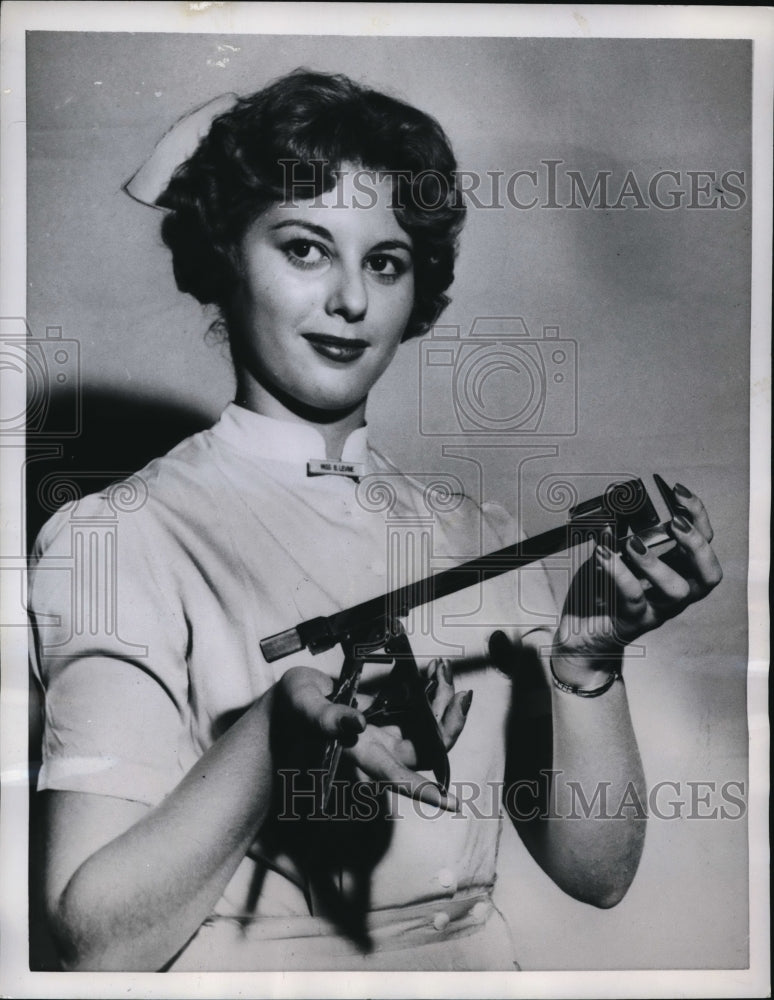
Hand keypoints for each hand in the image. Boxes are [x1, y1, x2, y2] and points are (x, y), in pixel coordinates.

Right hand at [276, 660, 470, 809]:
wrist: (288, 708)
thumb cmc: (290, 709)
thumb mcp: (302, 703)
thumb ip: (325, 717)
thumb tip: (357, 724)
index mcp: (358, 753)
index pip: (396, 777)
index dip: (426, 792)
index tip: (455, 802)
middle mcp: (379, 750)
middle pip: (429, 750)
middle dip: (451, 720)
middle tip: (456, 687)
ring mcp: (387, 735)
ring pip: (430, 730)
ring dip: (443, 701)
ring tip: (442, 669)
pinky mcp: (390, 719)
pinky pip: (422, 712)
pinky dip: (433, 693)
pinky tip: (433, 673)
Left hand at [552, 484, 722, 685]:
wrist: (581, 633)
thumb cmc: (601, 590)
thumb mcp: (615, 555)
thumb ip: (622, 532)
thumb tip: (618, 500)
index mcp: (678, 570)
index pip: (704, 542)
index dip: (698, 515)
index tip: (678, 491)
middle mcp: (676, 593)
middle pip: (708, 574)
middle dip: (696, 544)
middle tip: (674, 522)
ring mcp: (658, 610)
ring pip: (676, 591)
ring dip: (656, 562)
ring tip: (632, 543)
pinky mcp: (633, 622)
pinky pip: (633, 598)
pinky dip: (619, 573)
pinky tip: (602, 554)